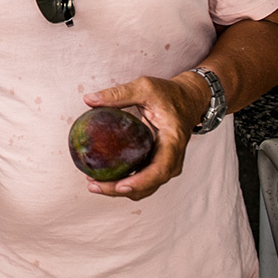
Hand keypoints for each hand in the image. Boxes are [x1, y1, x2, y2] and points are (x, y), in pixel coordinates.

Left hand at [82, 74, 207, 199]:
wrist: (189, 100)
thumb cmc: (168, 93)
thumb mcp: (145, 87)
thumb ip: (118, 94)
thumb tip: (88, 99)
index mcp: (173, 142)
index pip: (160, 169)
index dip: (141, 181)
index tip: (120, 185)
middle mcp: (172, 159)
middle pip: (149, 185)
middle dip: (121, 190)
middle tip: (93, 185)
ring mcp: (166, 164)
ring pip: (145, 187)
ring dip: (120, 190)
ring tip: (93, 184)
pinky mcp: (157, 163)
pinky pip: (142, 179)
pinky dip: (123, 182)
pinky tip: (102, 176)